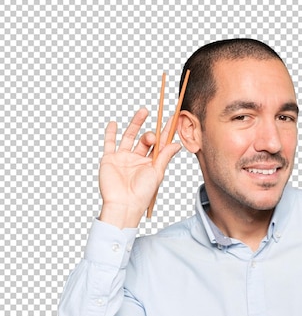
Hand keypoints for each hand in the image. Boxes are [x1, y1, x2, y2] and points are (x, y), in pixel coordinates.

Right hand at [98, 107, 181, 227]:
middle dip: (150, 134)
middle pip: (144, 140)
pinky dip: (110, 133)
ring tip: (143, 111)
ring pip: (129, 136)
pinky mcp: (110, 159)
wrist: (124, 204)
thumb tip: (177, 144)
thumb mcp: (157, 172)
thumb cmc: (142, 193)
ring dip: (136, 124)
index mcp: (151, 164)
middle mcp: (137, 159)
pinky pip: (109, 143)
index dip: (166, 132)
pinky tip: (114, 124)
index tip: (172, 119)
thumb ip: (165, 156)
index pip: (159, 144)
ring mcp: (123, 158)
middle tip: (152, 135)